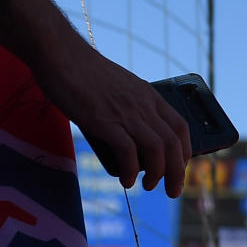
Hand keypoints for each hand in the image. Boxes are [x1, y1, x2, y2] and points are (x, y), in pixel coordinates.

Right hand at [33, 44, 190, 194]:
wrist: (61, 55)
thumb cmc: (85, 73)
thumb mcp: (121, 87)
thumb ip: (131, 107)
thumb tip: (132, 135)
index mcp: (149, 96)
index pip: (181, 127)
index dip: (184, 152)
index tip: (179, 168)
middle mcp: (143, 105)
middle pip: (173, 143)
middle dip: (177, 172)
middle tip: (172, 191)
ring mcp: (125, 113)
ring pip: (156, 149)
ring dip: (158, 174)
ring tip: (149, 187)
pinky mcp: (105, 121)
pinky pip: (128, 151)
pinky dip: (131, 170)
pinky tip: (126, 180)